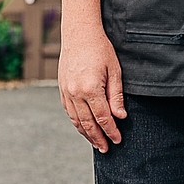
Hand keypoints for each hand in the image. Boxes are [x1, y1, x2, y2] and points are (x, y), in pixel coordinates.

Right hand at [58, 27, 127, 151]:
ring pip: (76, 120)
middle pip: (88, 123)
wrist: (79, 34)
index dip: (111, 130)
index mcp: (90, 88)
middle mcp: (76, 93)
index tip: (118, 140)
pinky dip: (77, 123)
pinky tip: (84, 128)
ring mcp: (66, 92)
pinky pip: (69, 112)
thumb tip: (120, 116)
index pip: (103, 117)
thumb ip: (116, 95)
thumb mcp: (114, 70)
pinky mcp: (62, 89)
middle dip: (98, 138)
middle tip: (107, 149)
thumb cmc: (100, 49)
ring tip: (96, 143)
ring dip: (86, 134)